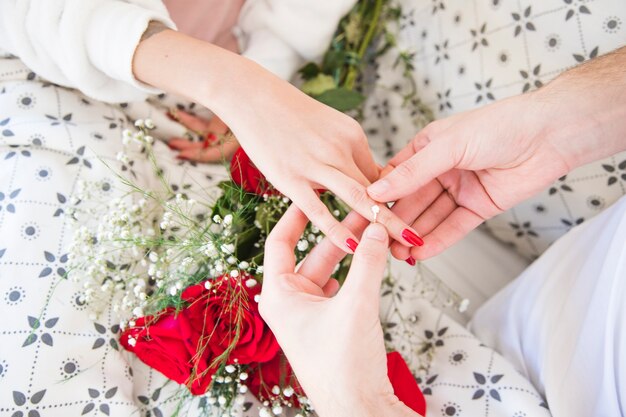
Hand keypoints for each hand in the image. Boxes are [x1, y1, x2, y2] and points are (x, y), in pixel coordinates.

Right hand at [134, 30, 424, 253]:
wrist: (253, 96)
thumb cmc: (290, 114)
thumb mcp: (330, 125)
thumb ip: (348, 152)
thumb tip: (365, 178)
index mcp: (353, 136)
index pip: (381, 174)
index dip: (395, 200)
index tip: (409, 220)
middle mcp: (340, 149)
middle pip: (378, 188)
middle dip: (399, 217)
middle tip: (419, 240)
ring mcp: (315, 163)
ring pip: (357, 198)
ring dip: (382, 225)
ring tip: (404, 247)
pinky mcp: (290, 177)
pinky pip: (318, 208)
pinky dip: (337, 228)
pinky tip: (352, 246)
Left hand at [260, 206, 419, 416]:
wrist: (360, 409)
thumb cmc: (343, 367)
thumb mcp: (356, 305)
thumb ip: (368, 262)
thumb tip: (377, 229)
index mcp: (279, 295)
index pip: (280, 241)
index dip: (297, 214)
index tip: (314, 192)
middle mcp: (290, 301)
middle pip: (313, 252)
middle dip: (340, 231)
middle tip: (363, 208)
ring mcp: (310, 313)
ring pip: (330, 269)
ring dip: (352, 251)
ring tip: (374, 228)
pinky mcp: (330, 323)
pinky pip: (341, 287)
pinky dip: (357, 272)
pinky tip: (372, 258)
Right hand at [368, 93, 571, 260]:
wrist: (550, 135)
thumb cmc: (501, 125)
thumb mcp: (449, 146)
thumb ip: (413, 172)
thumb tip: (378, 191)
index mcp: (427, 147)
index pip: (395, 176)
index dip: (379, 197)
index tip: (363, 215)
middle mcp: (441, 169)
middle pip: (412, 201)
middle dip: (396, 222)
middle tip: (379, 242)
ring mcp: (460, 189)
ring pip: (431, 217)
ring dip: (414, 235)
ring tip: (397, 253)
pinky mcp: (479, 207)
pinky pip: (454, 226)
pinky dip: (439, 240)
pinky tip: (422, 251)